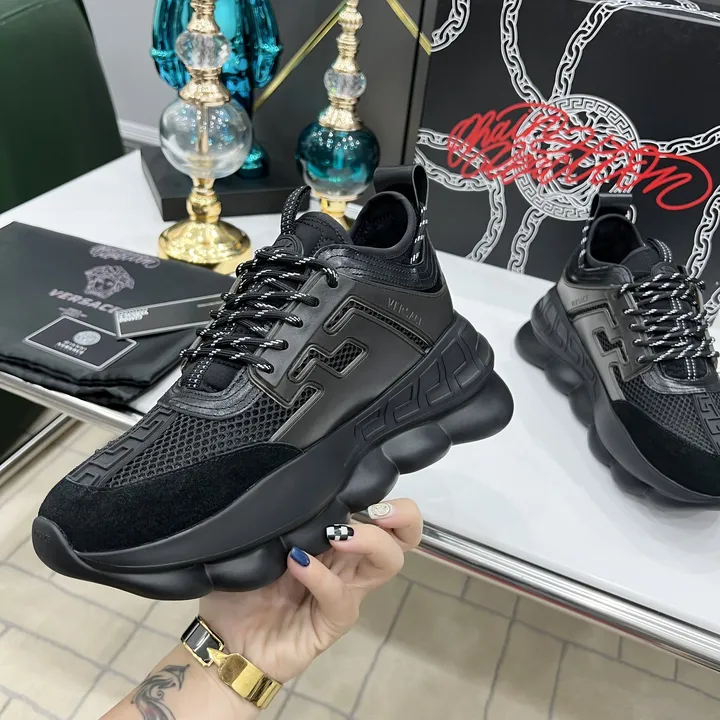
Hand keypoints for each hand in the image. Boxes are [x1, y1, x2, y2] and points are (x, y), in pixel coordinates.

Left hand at [198, 498, 421, 682]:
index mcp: (335, 538)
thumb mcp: (258, 541)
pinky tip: (297, 563)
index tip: (365, 483)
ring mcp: (345, 592)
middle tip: (376, 510)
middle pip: (403, 537)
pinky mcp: (333, 622)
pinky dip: (321, 575)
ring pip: (387, 563)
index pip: (380, 513)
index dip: (387, 496)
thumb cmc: (242, 585)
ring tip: (338, 534)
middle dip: (402, 515)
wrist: (224, 641)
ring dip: (370, 540)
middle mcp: (348, 562)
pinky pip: (340, 596)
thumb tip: (289, 480)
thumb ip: (278, 517)